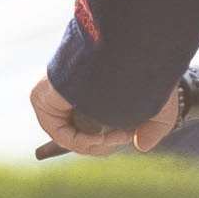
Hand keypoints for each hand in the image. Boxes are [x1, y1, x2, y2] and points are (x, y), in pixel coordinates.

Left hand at [31, 76, 173, 157]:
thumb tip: (140, 147)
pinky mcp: (41, 98)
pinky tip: (105, 137)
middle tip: (126, 136)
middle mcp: (66, 88)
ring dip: (101, 145)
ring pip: (72, 138)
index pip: (86, 123)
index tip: (127, 137)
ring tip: (122, 135)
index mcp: (87, 87)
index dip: (104, 141)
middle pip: (80, 135)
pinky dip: (86, 143)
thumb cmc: (148, 72)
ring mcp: (51, 93)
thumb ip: (152, 129)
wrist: (133, 50)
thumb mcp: (157, 107)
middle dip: (106, 144)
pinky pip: (62, 135)